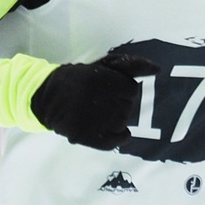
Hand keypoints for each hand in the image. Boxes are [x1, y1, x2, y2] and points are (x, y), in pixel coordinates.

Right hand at [29, 51, 148, 148]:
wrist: (47, 99)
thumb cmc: (76, 79)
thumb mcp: (101, 66)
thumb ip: (130, 65)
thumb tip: (157, 69)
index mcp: (103, 81)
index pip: (131, 89)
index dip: (121, 88)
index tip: (108, 87)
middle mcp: (101, 101)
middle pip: (128, 105)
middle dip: (119, 102)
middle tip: (101, 100)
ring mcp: (97, 122)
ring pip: (124, 121)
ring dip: (117, 117)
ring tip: (100, 113)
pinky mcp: (91, 138)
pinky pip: (119, 139)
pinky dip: (117, 135)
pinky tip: (106, 127)